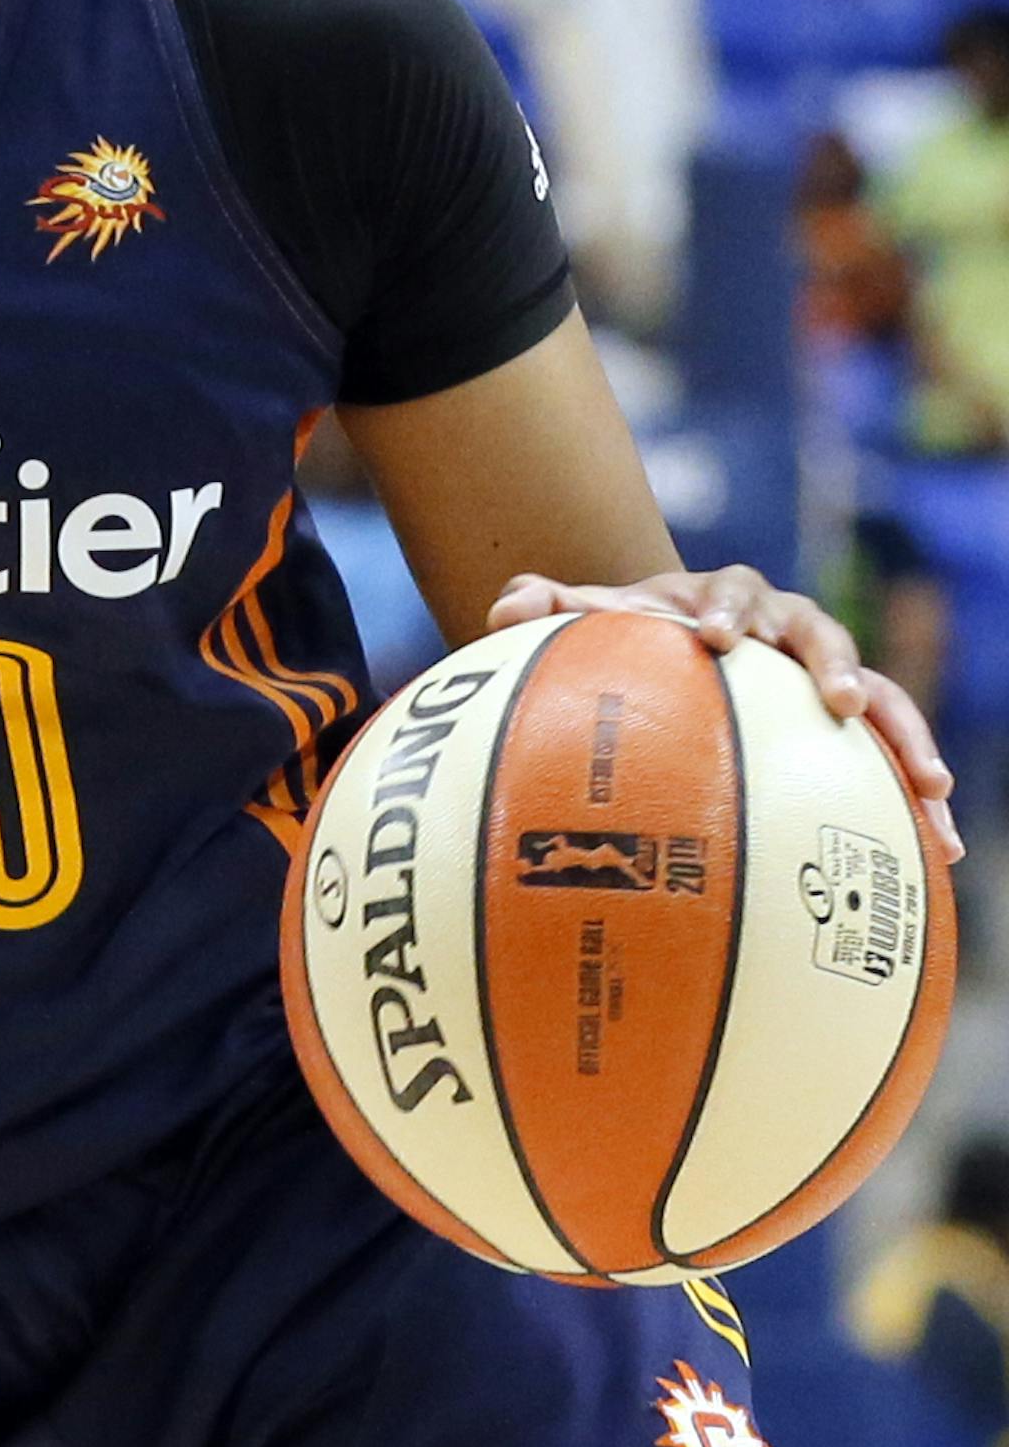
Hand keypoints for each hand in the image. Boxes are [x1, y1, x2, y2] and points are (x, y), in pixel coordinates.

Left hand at [488, 562, 963, 863]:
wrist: (681, 639)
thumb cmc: (635, 633)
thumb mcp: (597, 619)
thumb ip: (550, 607)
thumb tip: (505, 606)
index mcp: (726, 598)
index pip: (732, 594)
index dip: (727, 612)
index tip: (715, 638)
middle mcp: (788, 628)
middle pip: (821, 635)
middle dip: (832, 667)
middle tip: (841, 703)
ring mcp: (822, 675)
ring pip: (879, 695)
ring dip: (905, 736)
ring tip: (931, 787)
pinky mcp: (846, 723)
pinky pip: (892, 753)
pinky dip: (915, 796)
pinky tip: (940, 852)